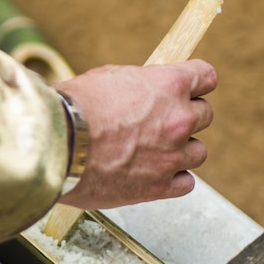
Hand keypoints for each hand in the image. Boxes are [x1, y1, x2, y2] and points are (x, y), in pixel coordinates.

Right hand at [54, 59, 216, 208]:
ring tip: (154, 151)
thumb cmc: (75, 108)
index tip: (191, 88)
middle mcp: (178, 119)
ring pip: (199, 152)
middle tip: (162, 122)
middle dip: (186, 116)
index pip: (207, 77)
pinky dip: (174, 179)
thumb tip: (148, 91)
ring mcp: (172, 155)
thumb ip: (141, 85)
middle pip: (205, 115)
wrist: (57, 144)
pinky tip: (154, 173)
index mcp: (169, 85)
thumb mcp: (110, 78)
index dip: (197, 82)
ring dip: (182, 150)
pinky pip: (186, 183)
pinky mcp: (160, 187)